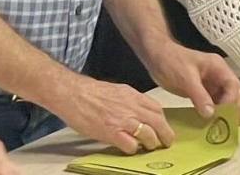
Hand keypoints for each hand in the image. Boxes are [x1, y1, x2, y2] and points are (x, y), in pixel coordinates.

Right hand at [48, 74, 173, 154]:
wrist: (73, 93)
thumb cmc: (90, 92)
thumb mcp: (117, 90)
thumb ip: (129, 100)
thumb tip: (138, 110)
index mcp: (133, 95)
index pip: (157, 108)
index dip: (163, 120)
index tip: (163, 127)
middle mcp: (132, 107)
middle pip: (158, 122)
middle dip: (165, 134)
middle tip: (166, 142)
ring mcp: (123, 120)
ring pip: (149, 135)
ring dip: (152, 143)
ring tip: (149, 147)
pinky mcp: (113, 133)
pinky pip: (131, 145)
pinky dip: (133, 149)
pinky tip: (129, 149)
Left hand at [145, 41, 239, 125]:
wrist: (155, 57)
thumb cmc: (171, 62)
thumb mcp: (186, 78)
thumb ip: (199, 95)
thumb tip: (211, 114)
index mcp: (218, 67)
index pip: (232, 85)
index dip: (231, 101)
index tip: (224, 115)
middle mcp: (218, 75)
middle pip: (234, 92)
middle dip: (238, 109)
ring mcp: (210, 83)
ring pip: (225, 99)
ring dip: (227, 113)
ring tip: (230, 130)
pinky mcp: (202, 91)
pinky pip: (213, 103)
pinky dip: (215, 114)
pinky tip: (214, 125)